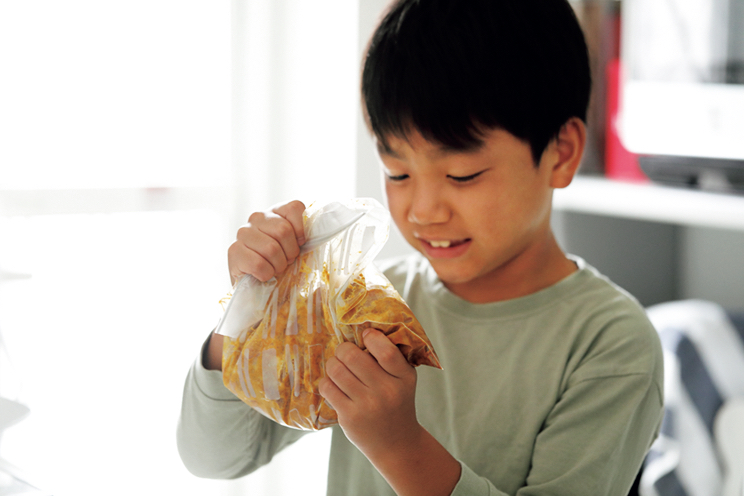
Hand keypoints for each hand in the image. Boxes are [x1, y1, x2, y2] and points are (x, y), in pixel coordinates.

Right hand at [227, 200, 305, 284]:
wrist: (258, 286)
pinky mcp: (233, 251)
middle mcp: (257, 217)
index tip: (299, 244)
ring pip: (271, 248)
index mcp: (276, 212)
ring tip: (275, 269)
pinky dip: (266, 275)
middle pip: (283, 230)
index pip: (295, 208)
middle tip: (286, 262)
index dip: (301, 231)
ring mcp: (243, 233)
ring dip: (278, 266)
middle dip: (290, 253)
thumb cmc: (282, 264)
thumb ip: (305, 236)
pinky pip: (258, 264)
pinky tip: (263, 275)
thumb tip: (317, 231)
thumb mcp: (297, 247)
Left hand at [319, 328, 420, 457]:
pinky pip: (327, 388)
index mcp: (403, 377)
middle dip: (343, 349)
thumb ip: (391, 357)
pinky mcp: (349, 416)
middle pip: (352, 356)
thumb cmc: (397, 402)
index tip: (365, 336)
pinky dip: (327, 382)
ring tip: (338, 367)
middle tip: (345, 353)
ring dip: (333, 364)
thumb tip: (363, 328)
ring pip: (336, 370)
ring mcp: (367, 405)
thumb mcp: (404, 379)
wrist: (396, 443)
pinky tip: (335, 385)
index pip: (385, 350)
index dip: (370, 337)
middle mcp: (386, 391)